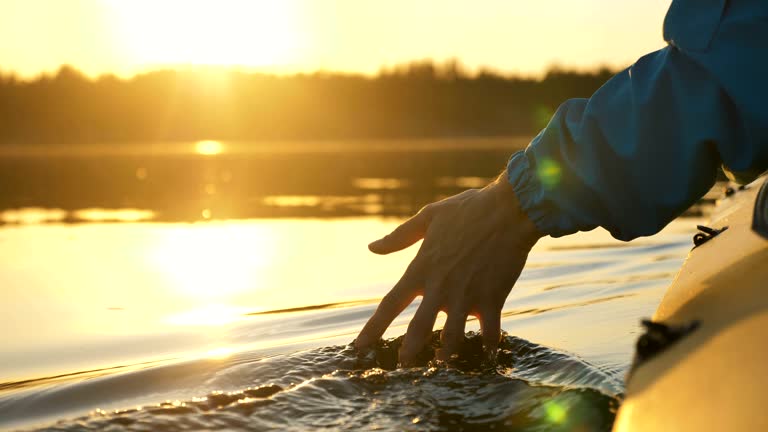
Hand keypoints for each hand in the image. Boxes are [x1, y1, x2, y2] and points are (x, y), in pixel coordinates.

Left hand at [355, 171, 541, 364]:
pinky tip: (489, 353)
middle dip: (408, 353)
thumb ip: (400, 237)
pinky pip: (489, 331)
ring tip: (442, 364)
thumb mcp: (429, 217)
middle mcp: (440, 288)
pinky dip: (489, 344)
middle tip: (401, 367)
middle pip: (417, 330)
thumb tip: (372, 248)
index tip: (359, 347)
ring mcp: (466, 297)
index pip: (390, 304)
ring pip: (452, 338)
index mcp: (421, 269)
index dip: (373, 328)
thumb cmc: (468, 209)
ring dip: (446, 355)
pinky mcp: (492, 300)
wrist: (509, 210)